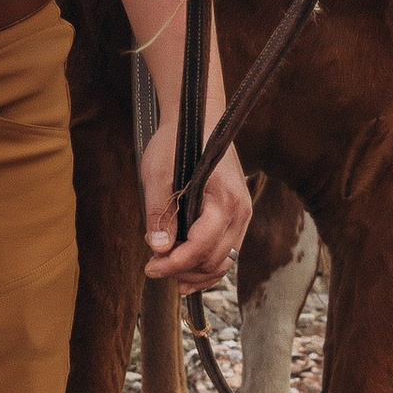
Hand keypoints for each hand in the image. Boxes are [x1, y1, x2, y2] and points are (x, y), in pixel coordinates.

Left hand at [144, 127, 249, 288]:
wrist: (199, 120)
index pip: (202, 246)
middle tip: (152, 268)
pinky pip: (226, 251)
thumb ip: (160, 212)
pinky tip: (185, 270)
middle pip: (214, 259)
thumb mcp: (158, 173)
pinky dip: (207, 264)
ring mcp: (242, 214)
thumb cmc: (177, 142)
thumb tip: (159, 248)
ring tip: (167, 272)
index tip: (151, 268)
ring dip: (196, 272)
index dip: (175, 263)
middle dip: (183, 270)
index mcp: (224, 199)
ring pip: (224, 260)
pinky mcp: (237, 216)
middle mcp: (240, 210)